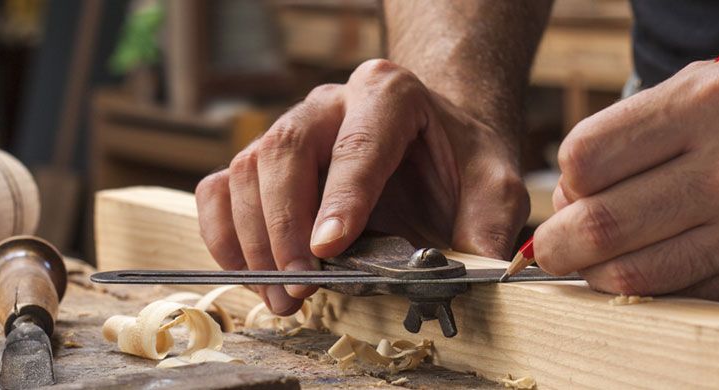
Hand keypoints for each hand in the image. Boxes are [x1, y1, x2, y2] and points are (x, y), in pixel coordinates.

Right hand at [196, 59, 528, 314]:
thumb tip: (474, 272)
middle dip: (284, 230)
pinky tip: (251, 275)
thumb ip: (490, 223)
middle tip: (299, 287)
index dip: (340, 200)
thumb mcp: (497, 184)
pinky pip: (221, 189)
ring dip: (253, 242)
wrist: (438, 138)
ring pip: (245, 172)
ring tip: (282, 297)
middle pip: (284, 154)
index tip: (327, 249)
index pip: (358, 145)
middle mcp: (330, 102)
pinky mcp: (264, 158)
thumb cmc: (461, 158)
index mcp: (389, 94)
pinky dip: (225, 236)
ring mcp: (290, 127)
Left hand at [536, 39, 718, 305]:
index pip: (589, 158)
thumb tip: (578, 188)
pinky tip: (660, 266)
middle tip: (556, 245)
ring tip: (600, 260)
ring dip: (600, 274)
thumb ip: (650, 128)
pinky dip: (658, 287)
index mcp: (716, 103)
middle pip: (601, 226)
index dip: (566, 181)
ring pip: (637, 276)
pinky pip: (691, 295)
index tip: (572, 190)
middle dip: (559, 244)